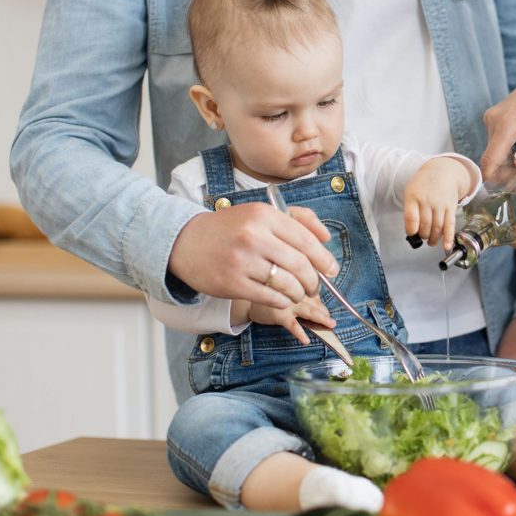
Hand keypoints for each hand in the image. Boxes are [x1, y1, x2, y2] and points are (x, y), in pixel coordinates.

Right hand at [168, 202, 339, 308]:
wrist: (184, 241)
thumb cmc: (230, 229)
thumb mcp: (261, 214)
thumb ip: (297, 220)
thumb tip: (326, 238)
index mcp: (264, 216)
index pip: (306, 240)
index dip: (324, 259)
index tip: (331, 270)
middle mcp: (254, 236)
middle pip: (300, 265)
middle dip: (313, 281)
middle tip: (315, 286)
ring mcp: (242, 261)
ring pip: (288, 284)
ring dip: (299, 293)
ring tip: (298, 293)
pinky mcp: (233, 284)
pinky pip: (271, 298)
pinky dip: (283, 301)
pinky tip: (282, 298)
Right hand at [247, 296, 333, 344]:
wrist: (248, 302)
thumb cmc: (271, 296)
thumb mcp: (288, 291)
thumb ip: (305, 296)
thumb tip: (323, 310)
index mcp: (298, 283)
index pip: (316, 293)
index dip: (322, 305)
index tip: (326, 314)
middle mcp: (295, 290)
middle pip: (315, 301)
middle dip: (325, 312)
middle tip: (333, 322)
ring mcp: (287, 302)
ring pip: (309, 311)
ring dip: (321, 318)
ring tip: (330, 325)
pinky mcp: (279, 315)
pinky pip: (293, 325)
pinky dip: (300, 333)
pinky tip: (306, 340)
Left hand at [403, 157, 473, 248]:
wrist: (441, 172)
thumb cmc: (423, 186)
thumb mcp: (410, 192)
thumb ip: (410, 211)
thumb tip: (413, 232)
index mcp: (413, 196)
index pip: (411, 219)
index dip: (411, 231)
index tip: (411, 234)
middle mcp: (428, 200)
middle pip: (425, 226)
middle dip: (423, 235)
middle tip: (422, 236)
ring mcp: (441, 204)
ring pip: (437, 228)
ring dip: (433, 239)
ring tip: (431, 242)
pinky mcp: (451, 208)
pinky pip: (450, 225)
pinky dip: (448, 238)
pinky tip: (447, 247)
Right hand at [481, 66, 515, 175]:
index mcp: (507, 124)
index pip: (489, 162)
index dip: (495, 182)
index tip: (510, 195)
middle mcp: (494, 120)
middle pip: (491, 160)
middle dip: (505, 179)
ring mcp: (492, 118)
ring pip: (493, 153)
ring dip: (506, 169)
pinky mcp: (496, 118)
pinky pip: (495, 144)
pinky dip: (506, 157)